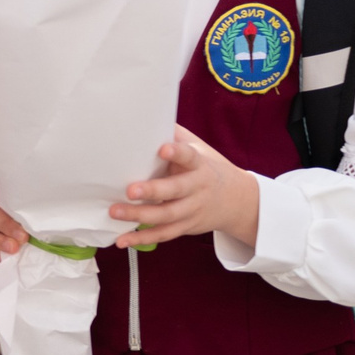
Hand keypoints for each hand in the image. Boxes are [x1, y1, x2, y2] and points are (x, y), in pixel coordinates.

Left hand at [108, 124, 259, 247]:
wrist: (238, 200)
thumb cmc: (208, 168)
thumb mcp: (199, 148)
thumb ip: (176, 135)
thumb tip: (148, 114)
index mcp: (199, 165)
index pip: (189, 156)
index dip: (177, 152)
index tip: (163, 148)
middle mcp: (197, 188)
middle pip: (175, 191)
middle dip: (153, 191)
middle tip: (131, 190)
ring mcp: (192, 210)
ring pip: (167, 216)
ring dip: (140, 216)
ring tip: (115, 211)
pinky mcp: (185, 226)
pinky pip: (163, 234)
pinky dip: (142, 239)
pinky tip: (122, 240)